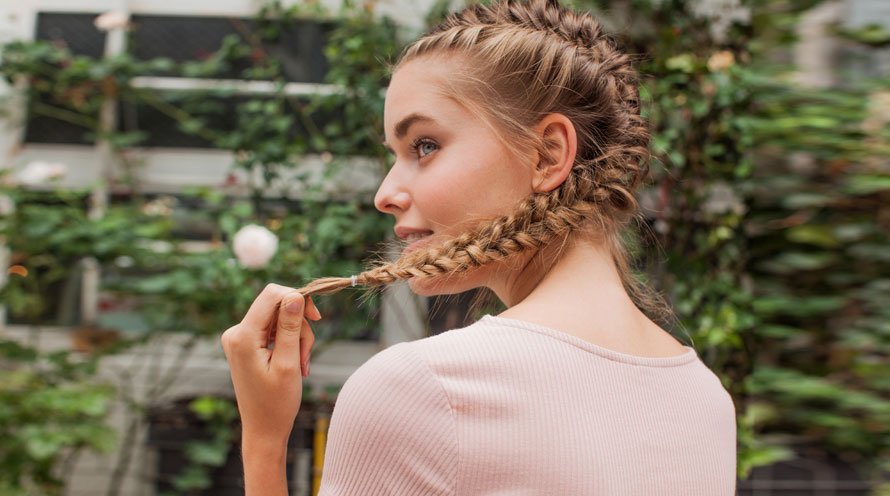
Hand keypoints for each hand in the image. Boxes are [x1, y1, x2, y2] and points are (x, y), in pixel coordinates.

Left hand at [221, 283, 321, 443]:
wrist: (263, 429)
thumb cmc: (277, 402)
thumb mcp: (288, 363)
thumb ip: (289, 327)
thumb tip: (295, 295)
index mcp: (242, 336)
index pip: (272, 295)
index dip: (297, 298)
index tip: (316, 318)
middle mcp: (235, 332)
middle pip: (277, 307)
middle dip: (299, 326)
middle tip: (307, 354)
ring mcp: (239, 337)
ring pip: (279, 318)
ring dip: (296, 337)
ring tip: (302, 365)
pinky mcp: (246, 343)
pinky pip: (273, 329)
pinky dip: (288, 342)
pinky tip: (294, 363)